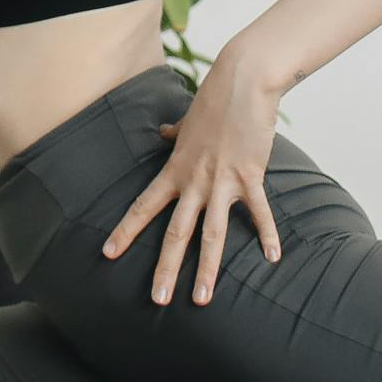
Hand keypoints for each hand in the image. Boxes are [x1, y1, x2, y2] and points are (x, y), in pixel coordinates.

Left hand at [100, 57, 284, 306]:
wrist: (242, 81)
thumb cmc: (214, 100)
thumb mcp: (186, 121)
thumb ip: (172, 134)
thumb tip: (160, 133)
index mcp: (175, 170)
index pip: (144, 206)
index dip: (125, 231)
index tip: (108, 254)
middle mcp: (194, 181)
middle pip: (176, 232)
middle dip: (166, 269)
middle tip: (157, 300)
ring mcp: (222, 181)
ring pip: (212, 233)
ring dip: (207, 269)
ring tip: (202, 298)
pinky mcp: (250, 176)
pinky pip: (259, 212)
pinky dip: (268, 235)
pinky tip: (273, 258)